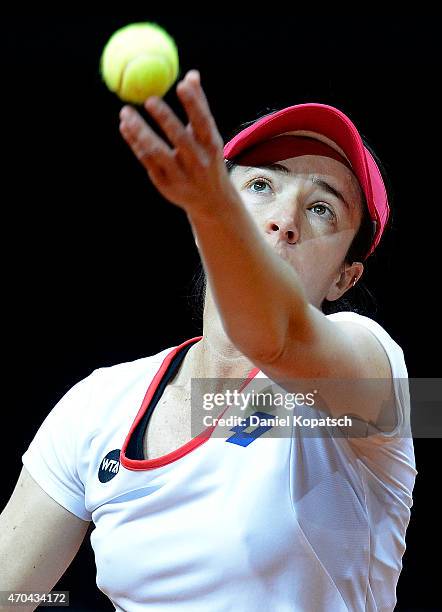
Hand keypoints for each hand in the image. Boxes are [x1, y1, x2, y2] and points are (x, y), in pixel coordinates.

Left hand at [119, 69, 236, 219]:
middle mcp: (198, 163)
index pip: (204, 123)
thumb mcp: (209, 137)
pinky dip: (135, 144)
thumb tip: (191, 75)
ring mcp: (181, 176)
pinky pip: (147, 161)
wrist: (211, 201)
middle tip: (149, 98)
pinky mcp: (165, 185)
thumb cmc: (207, 159)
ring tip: (125, 112)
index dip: (194, 104)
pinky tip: (125, 127)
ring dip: (140, 132)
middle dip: (165, 118)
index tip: (181, 84)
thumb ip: (199, 106)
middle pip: (180, 139)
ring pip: (158, 152)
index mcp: (212, 147)